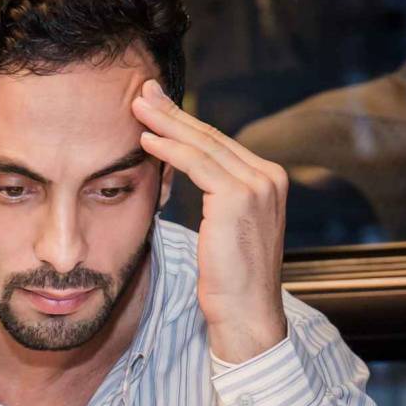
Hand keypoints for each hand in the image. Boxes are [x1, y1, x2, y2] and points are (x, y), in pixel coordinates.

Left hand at [131, 78, 287, 363]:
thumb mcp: (225, 228)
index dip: (185, 123)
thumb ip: (215, 195)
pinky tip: (146, 141)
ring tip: (136, 108)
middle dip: (172, 113)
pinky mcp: (240, 197)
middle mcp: (269, 177)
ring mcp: (258, 185)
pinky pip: (197, 164)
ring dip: (165, 124)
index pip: (219, 143)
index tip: (157, 107)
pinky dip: (169, 150)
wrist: (246, 314)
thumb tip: (183, 169)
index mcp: (268, 180)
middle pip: (210, 137)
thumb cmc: (228, 279)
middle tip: (142, 91)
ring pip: (202, 145)